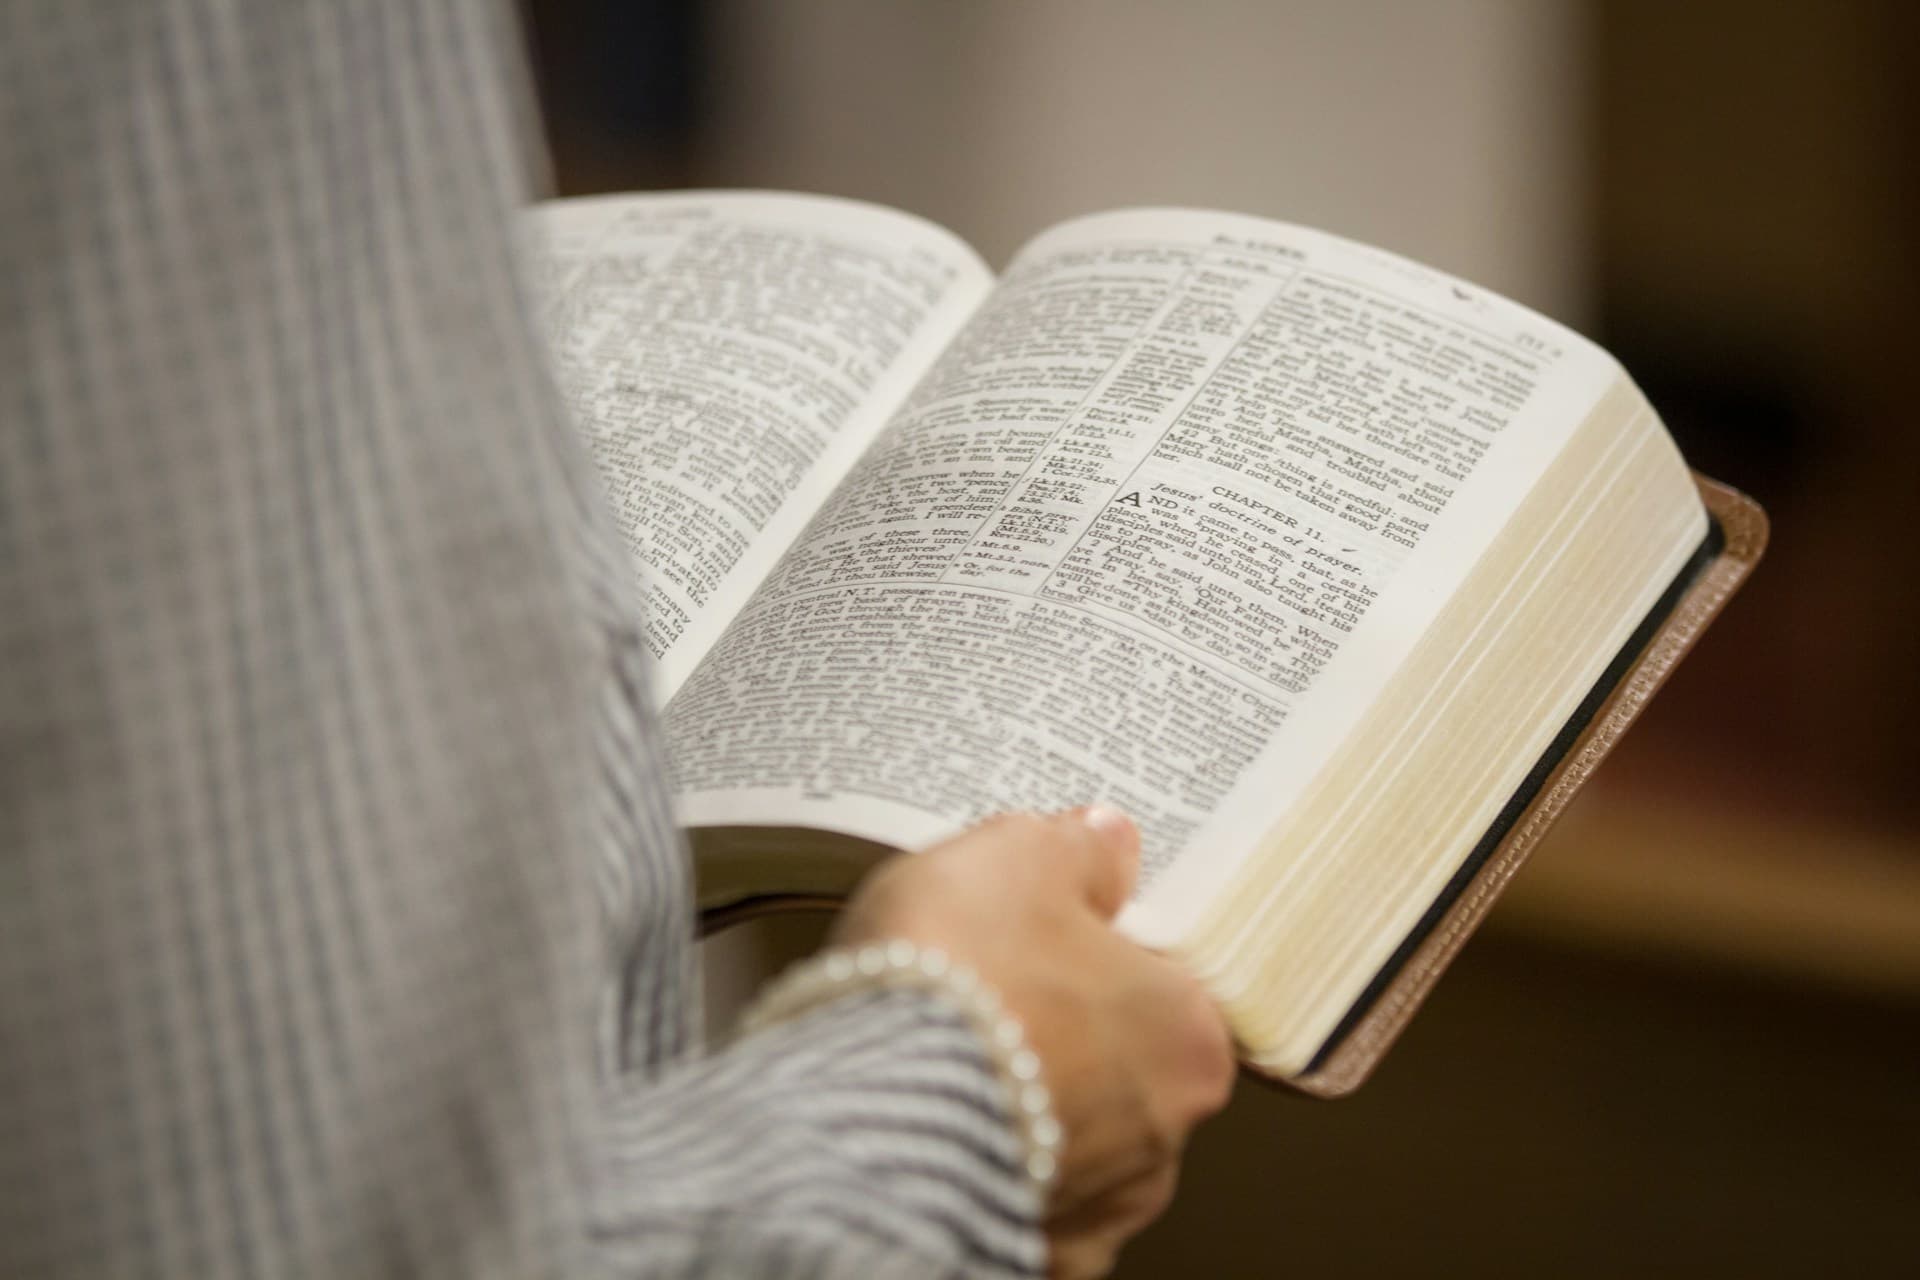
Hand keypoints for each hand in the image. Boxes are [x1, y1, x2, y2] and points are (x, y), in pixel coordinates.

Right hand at [835, 809, 1235, 1278]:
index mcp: (1188, 1038)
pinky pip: (1006, 1186)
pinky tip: (930, 1113)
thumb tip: (1103, 843)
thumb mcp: (1019, 858)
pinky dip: (973, 1153)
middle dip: (1059, 1022)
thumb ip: (1077, 849)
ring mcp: (1091, 1205)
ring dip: (1018, 1094)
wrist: (857, 1108)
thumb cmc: (954, 985)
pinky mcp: (1019, 1246)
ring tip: (944, 1045)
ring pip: (1064, 1130)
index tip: (1051, 925)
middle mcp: (1158, 1137)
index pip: (1167, 980)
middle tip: (987, 977)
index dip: (1102, 945)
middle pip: (1118, 1058)